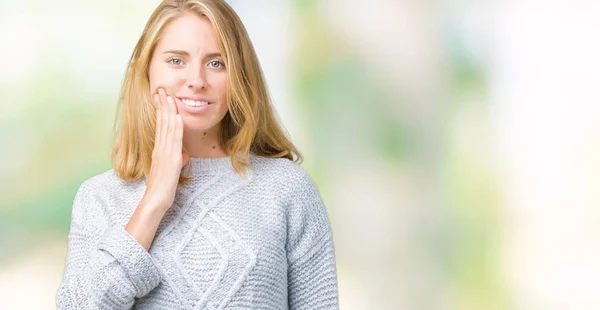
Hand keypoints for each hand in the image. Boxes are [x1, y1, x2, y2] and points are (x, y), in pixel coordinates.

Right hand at [141, 88, 189, 210]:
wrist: (155, 200)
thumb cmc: (163, 188)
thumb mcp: (171, 171)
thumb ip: (177, 161)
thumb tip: (184, 156)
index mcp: (159, 150)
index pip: (160, 126)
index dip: (161, 111)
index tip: (160, 98)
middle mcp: (160, 148)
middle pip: (162, 122)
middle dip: (162, 105)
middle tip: (160, 89)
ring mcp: (165, 152)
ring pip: (167, 127)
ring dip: (168, 111)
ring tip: (168, 96)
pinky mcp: (171, 159)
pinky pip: (173, 140)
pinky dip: (175, 127)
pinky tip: (176, 116)